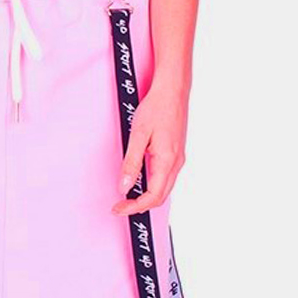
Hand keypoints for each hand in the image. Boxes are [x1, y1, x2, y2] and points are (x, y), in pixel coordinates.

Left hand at [113, 86, 187, 215]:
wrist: (173, 89)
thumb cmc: (157, 107)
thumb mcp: (138, 135)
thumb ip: (131, 163)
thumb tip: (125, 186)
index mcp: (167, 161)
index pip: (152, 197)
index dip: (134, 207)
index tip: (119, 208)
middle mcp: (176, 163)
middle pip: (159, 197)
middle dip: (139, 206)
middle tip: (120, 206)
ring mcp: (178, 159)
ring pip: (163, 189)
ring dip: (146, 198)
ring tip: (128, 198)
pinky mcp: (176, 154)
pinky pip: (165, 178)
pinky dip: (153, 187)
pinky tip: (141, 183)